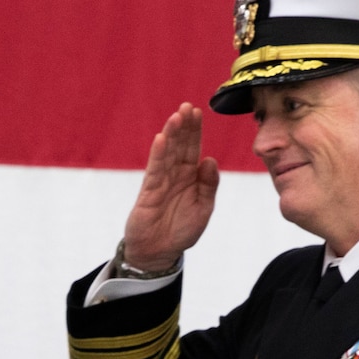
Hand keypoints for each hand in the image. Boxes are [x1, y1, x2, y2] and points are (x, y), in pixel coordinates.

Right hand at [122, 103, 218, 270]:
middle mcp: (175, 175)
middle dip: (184, 127)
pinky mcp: (149, 192)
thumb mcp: (203, 209)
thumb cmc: (181, 231)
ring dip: (171, 135)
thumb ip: (208, 186)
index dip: (195, 132)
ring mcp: (161, 182)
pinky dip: (158, 154)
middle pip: (179, 146)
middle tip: (187, 106)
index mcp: (190, 177)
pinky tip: (162, 139)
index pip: (193, 149)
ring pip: (167, 154)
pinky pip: (154, 170)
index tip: (198, 112)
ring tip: (176, 117)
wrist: (159, 252)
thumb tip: (210, 160)